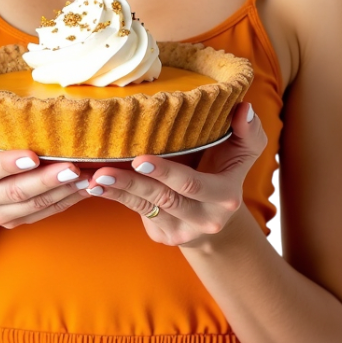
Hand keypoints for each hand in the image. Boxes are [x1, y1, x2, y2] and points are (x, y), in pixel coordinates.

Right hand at [0, 97, 87, 229]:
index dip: (8, 164)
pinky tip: (85, 188)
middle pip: (14, 193)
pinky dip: (64, 202)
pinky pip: (40, 215)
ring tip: (87, 177)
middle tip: (74, 167)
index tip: (34, 155)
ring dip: (61, 194)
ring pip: (31, 207)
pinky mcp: (12, 219)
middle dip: (45, 181)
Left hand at [77, 102, 265, 246]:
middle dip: (132, 183)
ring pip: (145, 206)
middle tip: (104, 169)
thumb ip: (248, 131)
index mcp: (224, 196)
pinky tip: (95, 184)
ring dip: (117, 190)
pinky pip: (136, 212)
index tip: (140, 157)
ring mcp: (182, 230)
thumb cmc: (223, 170)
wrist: (217, 215)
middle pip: (163, 198)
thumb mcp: (241, 152)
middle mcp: (204, 218)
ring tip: (93, 177)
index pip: (191, 185)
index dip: (165, 172)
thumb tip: (243, 107)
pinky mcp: (163, 235)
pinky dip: (115, 196)